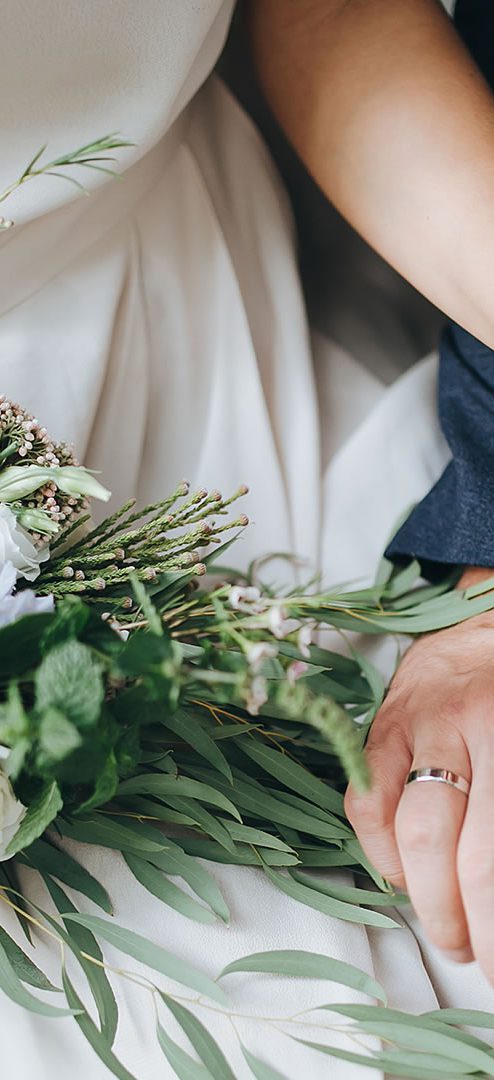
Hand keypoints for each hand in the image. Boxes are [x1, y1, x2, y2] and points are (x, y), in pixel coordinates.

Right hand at [344, 568, 493, 979]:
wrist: (480, 630)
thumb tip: (492, 891)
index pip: (492, 857)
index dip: (492, 922)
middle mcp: (462, 729)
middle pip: (451, 852)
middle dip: (464, 924)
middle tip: (479, 959)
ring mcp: (413, 727)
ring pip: (406, 833)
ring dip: (425, 902)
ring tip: (448, 932)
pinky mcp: (377, 729)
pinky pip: (362, 803)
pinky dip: (379, 853)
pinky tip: (404, 876)